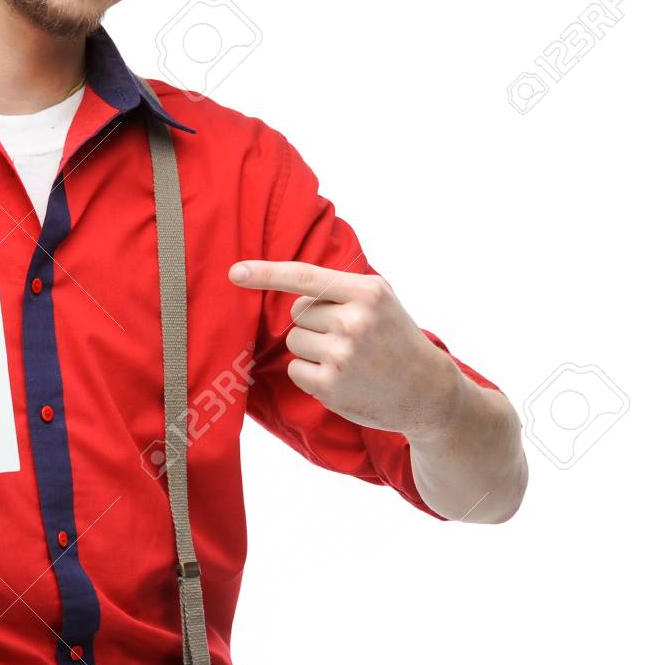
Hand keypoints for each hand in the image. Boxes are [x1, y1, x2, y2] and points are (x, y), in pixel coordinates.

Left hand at [229, 260, 461, 436]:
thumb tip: (284, 280)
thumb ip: (338, 286)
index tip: (234, 272)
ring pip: (294, 340)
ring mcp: (342, 355)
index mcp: (367, 292)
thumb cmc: (395, 338)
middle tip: (351, 337)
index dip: (265, 273)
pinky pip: (295, 368)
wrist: (428, 392)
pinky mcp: (330, 386)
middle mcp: (354, 321)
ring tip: (349, 358)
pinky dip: (311, 373)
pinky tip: (342, 378)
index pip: (304, 277)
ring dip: (312, 349)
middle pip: (298, 312)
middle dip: (316, 322)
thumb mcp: (379, 299)